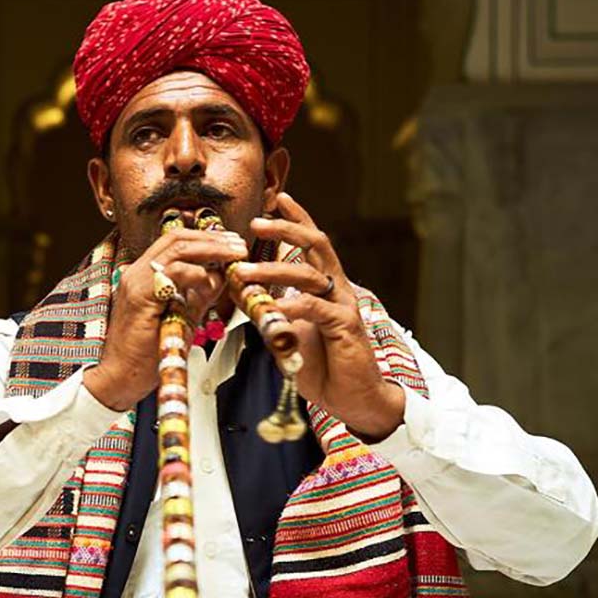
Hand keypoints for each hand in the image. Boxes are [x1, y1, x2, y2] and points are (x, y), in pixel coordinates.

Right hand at [83, 225, 247, 412]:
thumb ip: (199, 296)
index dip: (206, 238)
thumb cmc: (147, 353)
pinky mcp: (139, 297)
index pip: (176, 241)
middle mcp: (137, 272)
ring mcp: (136, 281)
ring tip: (235, 256)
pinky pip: (172, 273)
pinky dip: (197, 274)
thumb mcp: (181, 317)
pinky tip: (212, 281)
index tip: (232, 244)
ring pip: (176, 249)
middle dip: (213, 238)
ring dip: (211, 249)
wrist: (121, 378)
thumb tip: (221, 277)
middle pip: (177, 238)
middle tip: (239, 245)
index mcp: (145, 274)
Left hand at [233, 193, 405, 441]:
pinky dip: (294, 305)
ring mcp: (343, 306)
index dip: (297, 220)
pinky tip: (275, 306)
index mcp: (325, 286)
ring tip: (245, 272)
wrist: (353, 399)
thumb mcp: (290, 333)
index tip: (278, 198)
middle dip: (285, 229)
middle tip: (256, 222)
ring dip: (273, 270)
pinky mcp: (346, 327)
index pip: (312, 244)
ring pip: (309, 275)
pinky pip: (317, 308)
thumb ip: (274, 313)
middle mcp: (336, 289)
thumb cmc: (323, 366)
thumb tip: (247, 297)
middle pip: (315, 245)